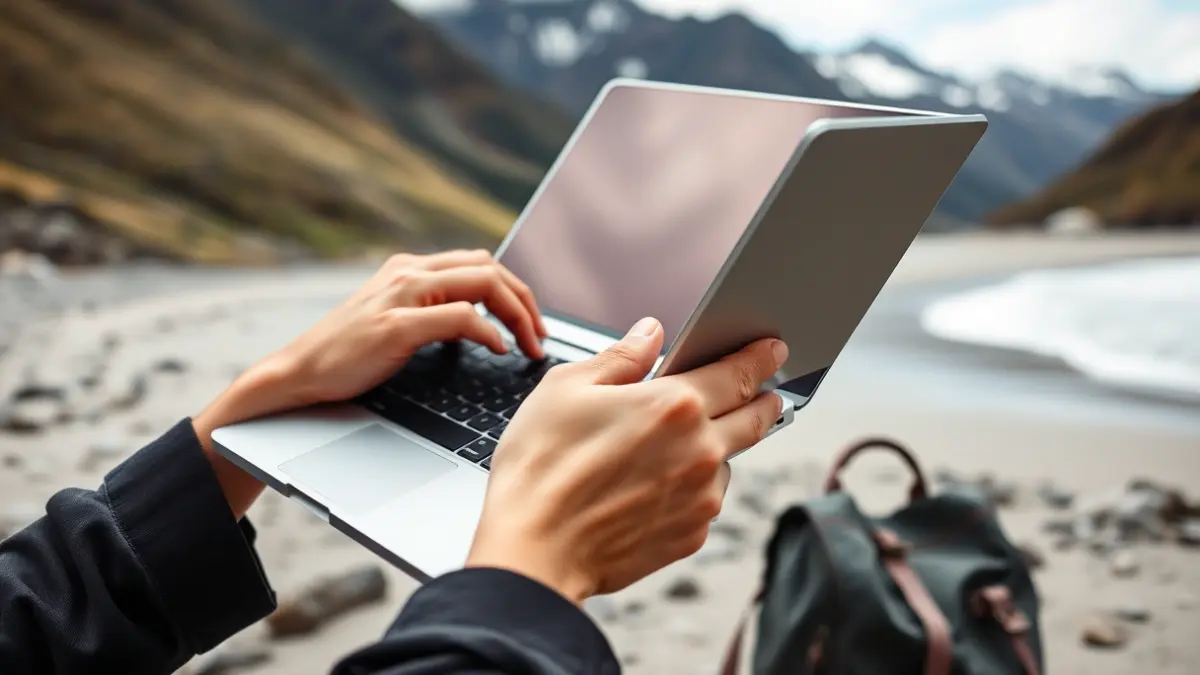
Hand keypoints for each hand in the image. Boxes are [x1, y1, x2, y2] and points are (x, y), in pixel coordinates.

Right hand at [193, 249, 547, 517]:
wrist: (298, 374)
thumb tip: (479, 322)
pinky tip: (498, 350)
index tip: (532, 323)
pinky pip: (460, 317)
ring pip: (483, 283)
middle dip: (526, 301)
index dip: (515, 291)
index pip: (480, 264)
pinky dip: (488, 332)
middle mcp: (408, 272)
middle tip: (541, 336)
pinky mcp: (396, 324)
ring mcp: (402, 295)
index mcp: (410, 269)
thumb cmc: (348, 357)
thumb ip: (432, 312)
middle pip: (490, 268)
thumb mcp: (396, 322)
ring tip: (529, 344)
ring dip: (518, 313)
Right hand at [466, 317, 786, 602]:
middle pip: (755, 418)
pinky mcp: (691, 534)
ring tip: (682, 446)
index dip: (761, 356)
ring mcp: (701, 497)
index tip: (773, 349)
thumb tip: (649, 335)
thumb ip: (621, 357)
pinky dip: (693, 488)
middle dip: (765, 400)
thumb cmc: (541, 467)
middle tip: (767, 392)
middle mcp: (701, 450)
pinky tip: (656, 486)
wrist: (533, 548)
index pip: (740, 372)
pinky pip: (705, 501)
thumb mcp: (568, 388)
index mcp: (675, 405)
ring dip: (719, 447)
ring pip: (727, 462)